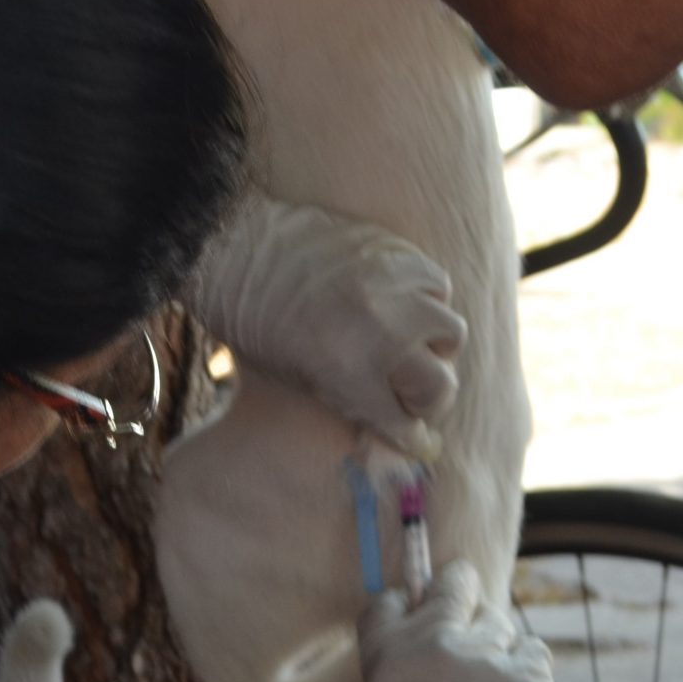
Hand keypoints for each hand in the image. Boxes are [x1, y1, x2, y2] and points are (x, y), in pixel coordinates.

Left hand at [187, 194, 464, 449]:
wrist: (232, 245)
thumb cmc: (251, 320)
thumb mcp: (295, 377)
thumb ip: (353, 401)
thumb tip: (401, 426)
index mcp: (347, 373)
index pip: (403, 425)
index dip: (409, 436)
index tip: (413, 433)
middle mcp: (379, 332)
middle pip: (439, 385)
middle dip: (428, 399)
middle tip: (411, 393)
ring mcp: (393, 287)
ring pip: (450, 330)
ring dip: (432, 344)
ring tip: (408, 340)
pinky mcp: (396, 250)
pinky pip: (437, 283)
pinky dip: (426, 298)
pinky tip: (402, 300)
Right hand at [359, 560, 558, 681]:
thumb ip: (411, 667)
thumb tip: (438, 639)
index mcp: (386, 652)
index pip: (392, 599)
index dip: (410, 605)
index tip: (420, 614)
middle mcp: (433, 641)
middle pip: (455, 582)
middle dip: (462, 591)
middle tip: (469, 613)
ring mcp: (485, 656)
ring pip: (501, 623)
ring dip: (499, 648)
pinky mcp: (529, 676)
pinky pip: (533, 654)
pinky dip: (527, 675)